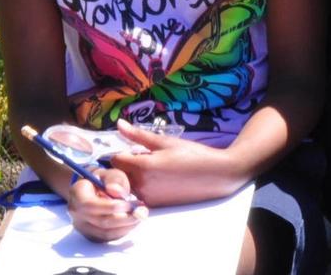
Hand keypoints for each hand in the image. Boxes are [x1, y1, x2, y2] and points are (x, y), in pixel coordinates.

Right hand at [68, 166, 146, 242]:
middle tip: (142, 210)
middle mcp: (76, 213)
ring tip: (140, 215)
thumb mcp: (110, 173)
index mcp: (77, 194)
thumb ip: (114, 180)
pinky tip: (133, 221)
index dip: (112, 207)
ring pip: (106, 233)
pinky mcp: (91, 235)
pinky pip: (108, 238)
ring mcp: (82, 226)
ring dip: (127, 226)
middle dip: (125, 218)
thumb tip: (116, 192)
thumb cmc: (104, 180)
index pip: (90, 205)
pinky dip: (123, 231)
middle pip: (101, 221)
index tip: (131, 203)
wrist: (94, 189)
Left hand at [108, 119, 250, 206]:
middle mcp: (141, 185)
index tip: (133, 149)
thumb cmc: (192, 154)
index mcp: (142, 166)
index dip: (121, 152)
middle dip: (126, 166)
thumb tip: (119, 124)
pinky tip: (161, 181)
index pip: (114, 159)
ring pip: (128, 186)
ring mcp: (147, 198)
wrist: (216, 175)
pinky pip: (139, 195)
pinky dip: (143, 188)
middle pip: (119, 175)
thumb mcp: (165, 141)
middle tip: (145, 159)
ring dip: (134, 178)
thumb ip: (138, 135)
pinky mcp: (155, 206)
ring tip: (155, 170)